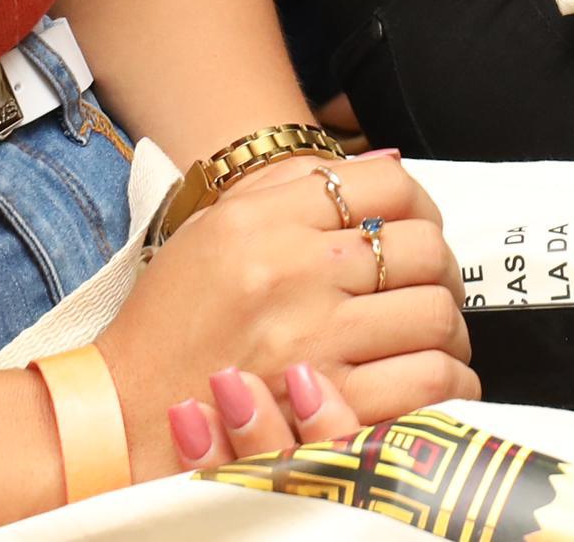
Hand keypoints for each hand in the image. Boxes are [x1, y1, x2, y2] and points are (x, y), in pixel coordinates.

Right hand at [101, 150, 474, 482]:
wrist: (125, 410)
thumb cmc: (170, 323)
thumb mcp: (215, 229)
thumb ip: (293, 190)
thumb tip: (386, 163)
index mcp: (264, 220)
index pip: (386, 185)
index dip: (420, 205)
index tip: (417, 228)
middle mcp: (292, 270)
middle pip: (421, 247)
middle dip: (441, 270)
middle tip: (431, 288)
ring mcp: (310, 339)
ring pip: (432, 312)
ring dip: (448, 328)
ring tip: (433, 337)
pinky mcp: (321, 407)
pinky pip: (423, 380)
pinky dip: (447, 381)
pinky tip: (437, 378)